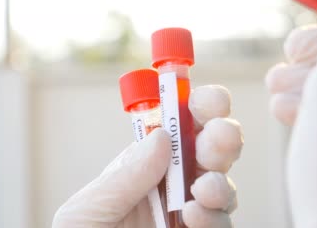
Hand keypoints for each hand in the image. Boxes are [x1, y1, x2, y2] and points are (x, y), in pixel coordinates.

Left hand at [52, 85, 242, 227]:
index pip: (180, 125)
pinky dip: (215, 216)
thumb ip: (127, 175)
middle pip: (213, 148)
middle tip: (218, 139)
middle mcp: (173, 184)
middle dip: (222, 135)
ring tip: (202, 192)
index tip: (206, 101)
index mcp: (145, 164)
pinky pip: (223, 221)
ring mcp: (191, 213)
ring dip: (221, 181)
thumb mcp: (91, 209)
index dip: (198, 106)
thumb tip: (164, 137)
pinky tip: (194, 217)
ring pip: (225, 185)